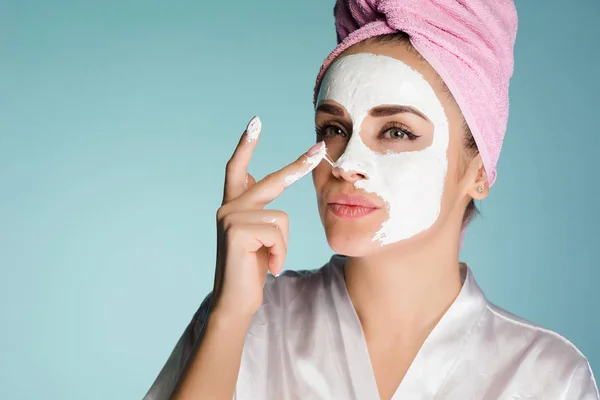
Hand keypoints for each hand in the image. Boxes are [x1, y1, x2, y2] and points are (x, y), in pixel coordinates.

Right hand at [211, 116, 326, 318]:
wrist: (236, 301)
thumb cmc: (252, 271)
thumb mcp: (260, 237)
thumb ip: (261, 212)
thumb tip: (265, 190)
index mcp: (235, 206)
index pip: (237, 168)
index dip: (245, 145)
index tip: (255, 122)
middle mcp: (229, 207)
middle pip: (271, 181)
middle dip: (298, 165)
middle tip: (320, 147)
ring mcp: (230, 217)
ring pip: (281, 219)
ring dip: (282, 245)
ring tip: (269, 261)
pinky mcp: (236, 230)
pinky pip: (278, 234)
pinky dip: (280, 253)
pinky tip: (268, 266)